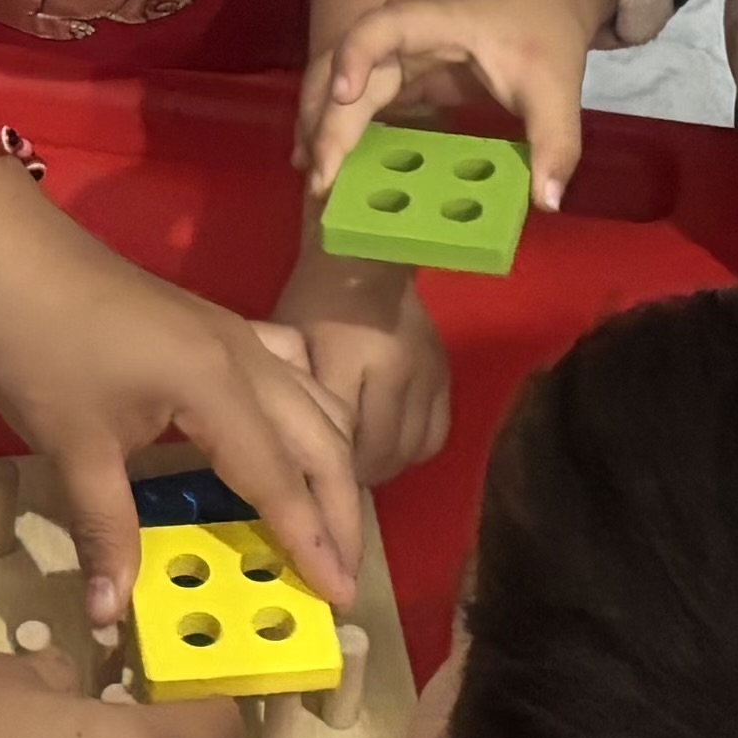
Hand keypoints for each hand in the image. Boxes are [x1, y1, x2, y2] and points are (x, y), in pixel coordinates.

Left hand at [0, 170, 365, 628]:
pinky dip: (312, 415)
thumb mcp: (71, 447)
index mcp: (218, 387)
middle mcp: (247, 359)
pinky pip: (293, 372)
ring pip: (317, 404)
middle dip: (341, 513)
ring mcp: (238, 336)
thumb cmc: (38, 345)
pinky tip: (301, 440)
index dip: (314, 544)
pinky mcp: (221, 327)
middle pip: (322, 442)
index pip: (282, 481)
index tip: (340, 600)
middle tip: (344, 578)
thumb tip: (109, 614)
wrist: (11, 253)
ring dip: (333, 465)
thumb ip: (105, 531)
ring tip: (330, 523)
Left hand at [267, 256, 452, 480]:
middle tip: (335, 476)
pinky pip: (435, 436)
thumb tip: (295, 457)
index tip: (310, 477)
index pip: (341, 439)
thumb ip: (299, 400)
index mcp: (347, 358)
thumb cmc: (315, 302)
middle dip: (356, 475)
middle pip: (381, 453)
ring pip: (411, 451)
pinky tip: (390, 443)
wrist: (368, 260)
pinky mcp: (445, 376)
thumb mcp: (292, 347)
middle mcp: (395, 370)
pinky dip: (412, 449)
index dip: (326, 468)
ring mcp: (426, 374)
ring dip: (386, 466)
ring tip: (361, 462)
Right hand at [304, 0, 608, 210]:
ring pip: (335, 78)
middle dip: (326, 120)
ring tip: (313, 179)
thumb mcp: (557, 89)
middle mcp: (400, 27)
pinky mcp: (395, 70)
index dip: (355, 57)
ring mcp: (392, 47)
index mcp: (436, 18)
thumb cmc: (544, 34)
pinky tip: (326, 165)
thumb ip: (555, 142)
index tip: (342, 96)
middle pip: (342, 63)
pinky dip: (336, 128)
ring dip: (318, 125)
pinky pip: (354, 96)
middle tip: (321, 180)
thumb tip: (547, 202)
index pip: (380, 28)